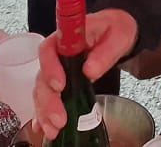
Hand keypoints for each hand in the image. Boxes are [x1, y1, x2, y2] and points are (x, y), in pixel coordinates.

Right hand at [32, 9, 138, 134]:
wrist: (116, 33)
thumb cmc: (114, 30)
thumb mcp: (118, 35)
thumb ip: (105, 51)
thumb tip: (89, 70)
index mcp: (67, 37)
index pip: (49, 49)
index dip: (50, 68)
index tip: (60, 85)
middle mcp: (56, 54)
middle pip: (42, 76)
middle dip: (48, 100)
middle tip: (59, 118)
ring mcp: (56, 70)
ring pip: (42, 91)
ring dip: (45, 112)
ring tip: (53, 130)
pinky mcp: (59, 83)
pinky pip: (46, 99)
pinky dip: (43, 114)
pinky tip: (44, 127)